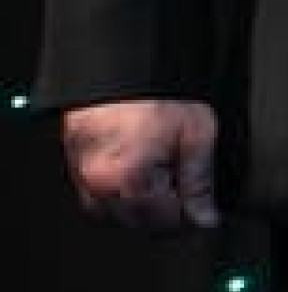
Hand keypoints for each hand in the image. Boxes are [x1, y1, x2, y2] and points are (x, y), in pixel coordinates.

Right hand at [62, 97, 222, 233]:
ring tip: (164, 176)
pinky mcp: (76, 168)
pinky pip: (99, 200)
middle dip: (169, 213)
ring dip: (144, 207)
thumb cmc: (157, 93)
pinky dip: (121, 196)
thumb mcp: (196, 135)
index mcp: (131, 179)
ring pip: (117, 216)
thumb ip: (200, 182)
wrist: (123, 66)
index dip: (192, 217)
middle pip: (140, 224)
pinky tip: (141, 174)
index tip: (207, 210)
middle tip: (187, 189)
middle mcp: (100, 184)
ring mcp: (83, 178)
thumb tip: (204, 217)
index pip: (166, 223)